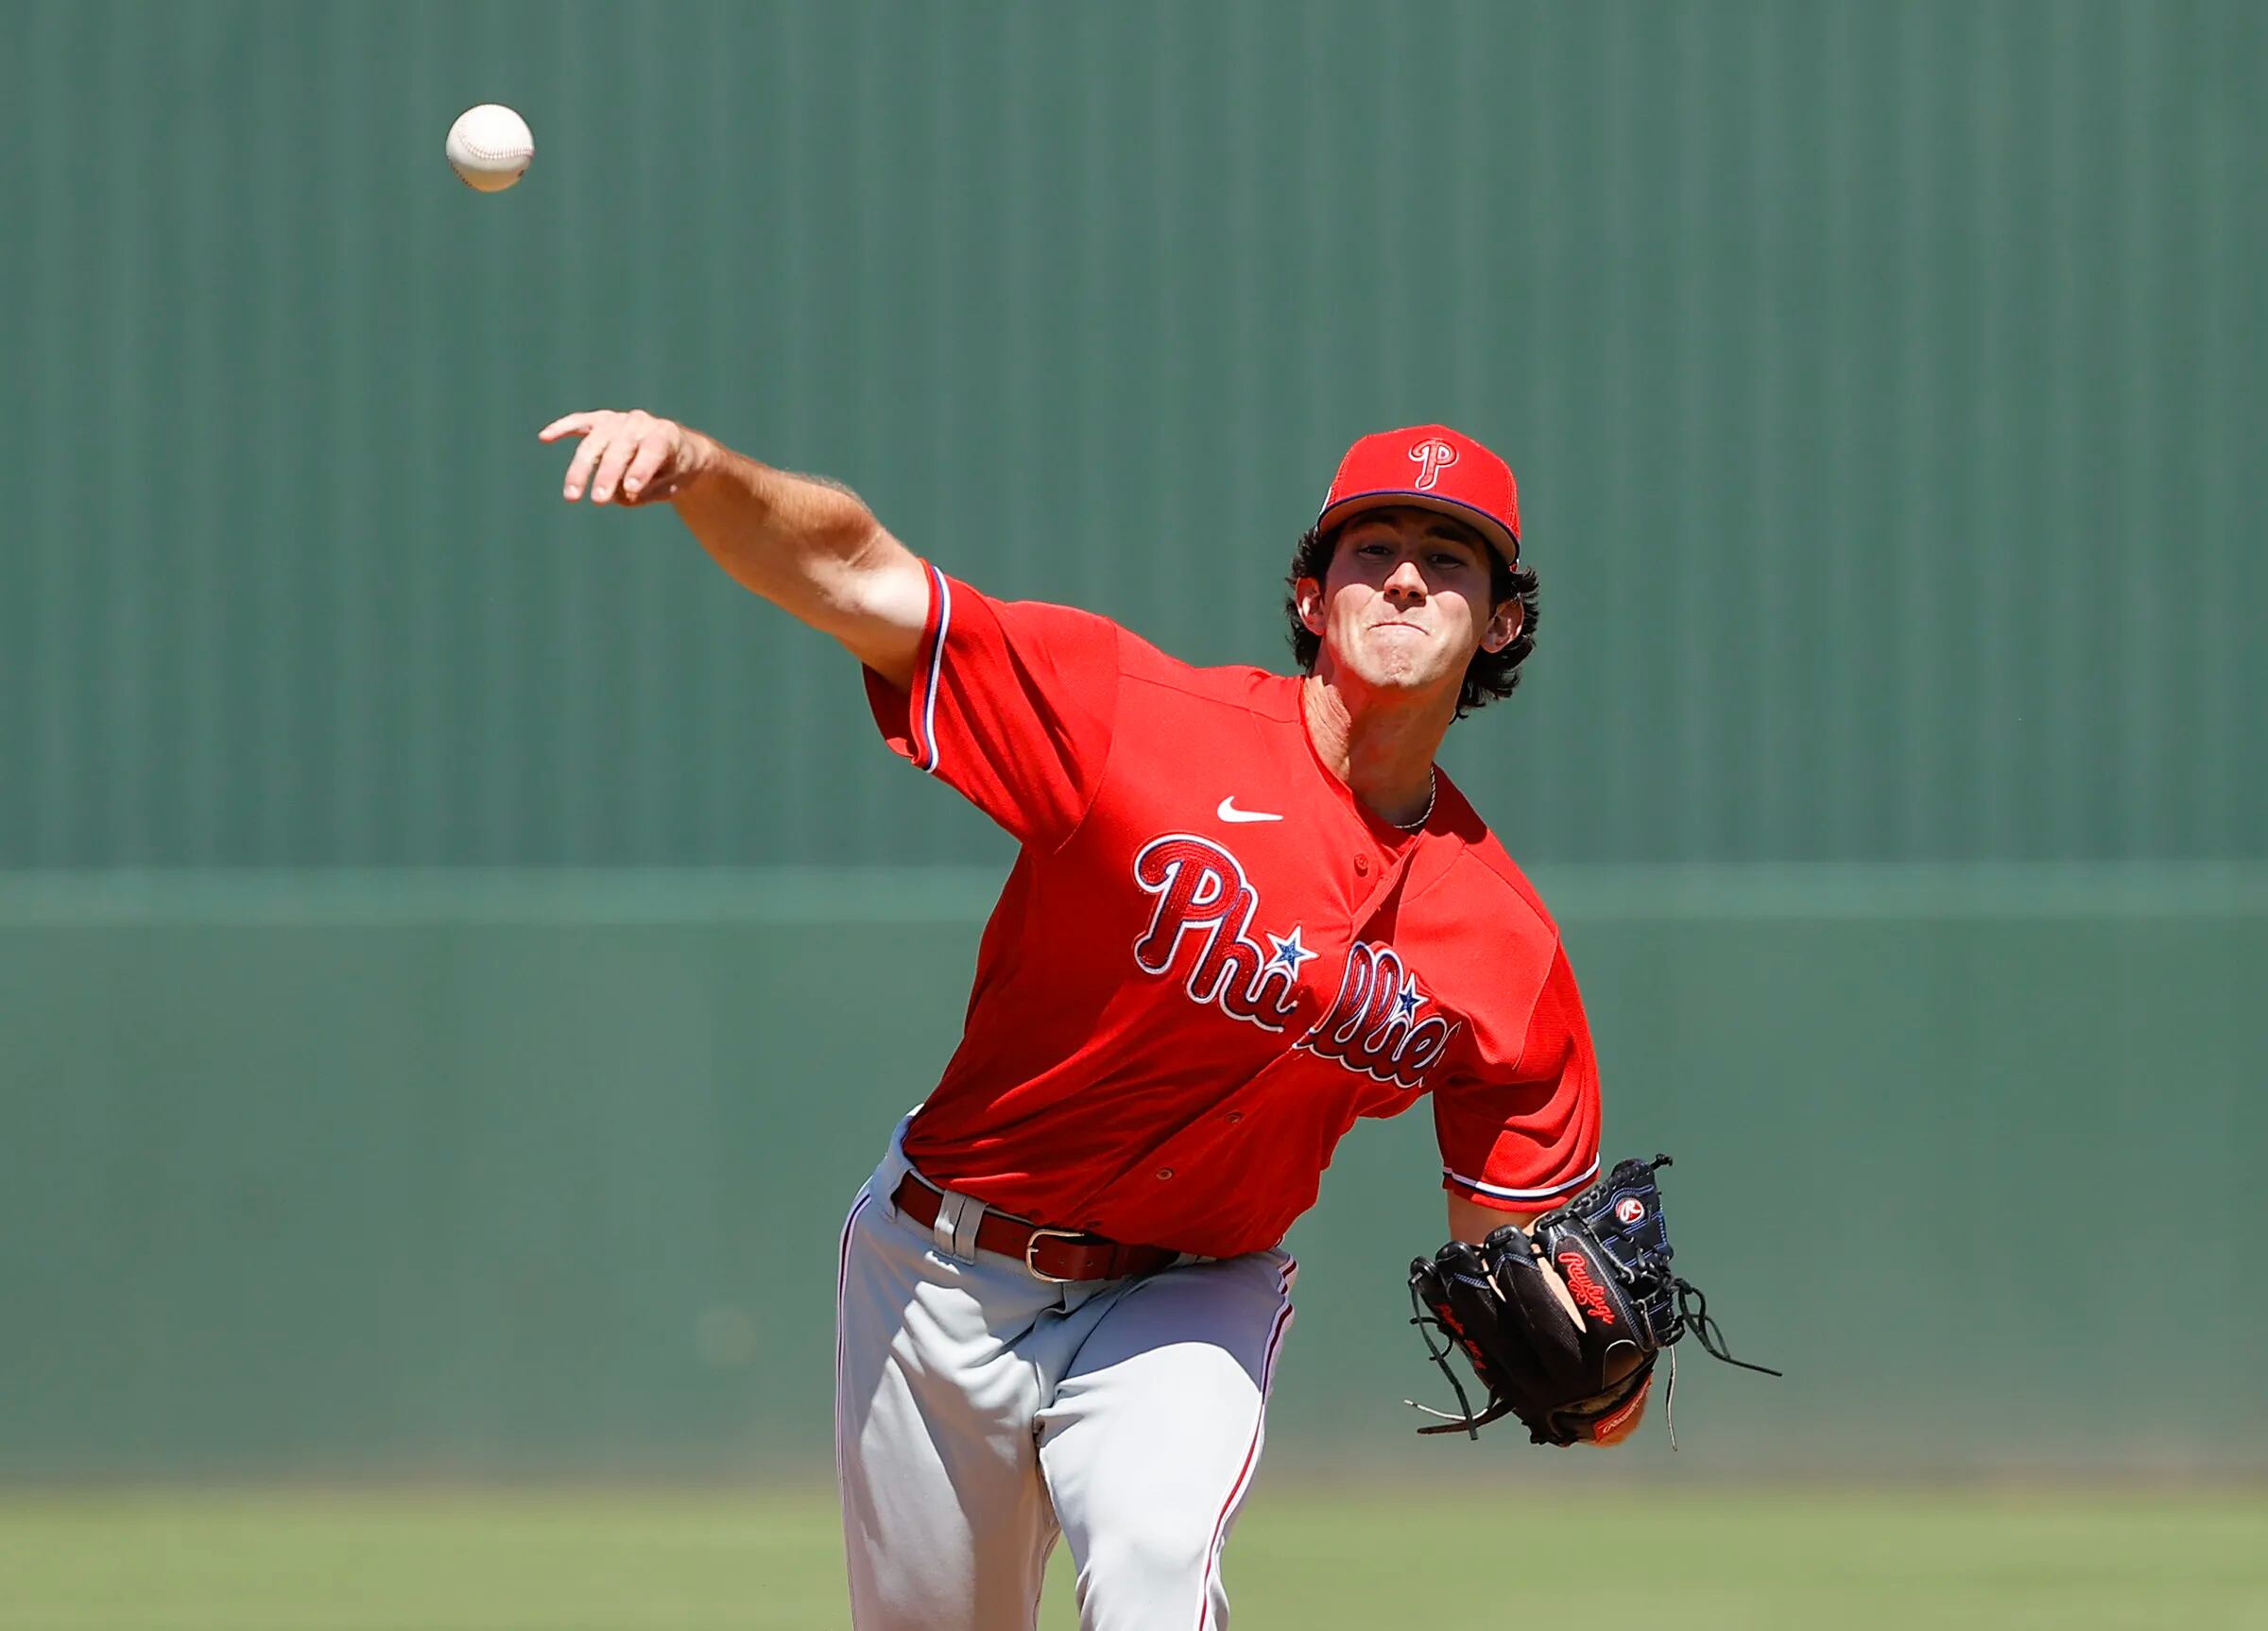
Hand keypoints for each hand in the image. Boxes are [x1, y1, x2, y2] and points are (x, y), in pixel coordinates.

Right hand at [538, 409, 710, 505]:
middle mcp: (641, 423)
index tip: (631, 489)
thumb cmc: (674, 471)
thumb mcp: (672, 485)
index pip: (652, 451)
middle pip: (620, 448)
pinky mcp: (602, 421)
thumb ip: (650, 489)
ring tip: (572, 495)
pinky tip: (544, 437)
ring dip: (582, 468)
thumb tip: (621, 493)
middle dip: (608, 475)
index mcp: (666, 435)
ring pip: (596, 441)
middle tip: (599, 500)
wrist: (679, 449)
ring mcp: (619, 420)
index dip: (641, 469)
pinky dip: (563, 428)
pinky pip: (581, 422)